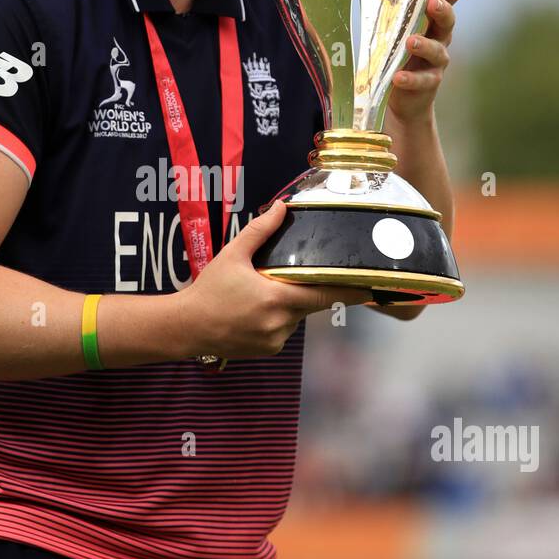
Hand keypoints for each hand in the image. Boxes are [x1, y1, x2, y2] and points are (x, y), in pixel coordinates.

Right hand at [174, 200, 369, 360]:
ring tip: (257, 297)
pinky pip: (283, 331)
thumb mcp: (232, 255)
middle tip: (284, 280)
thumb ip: (260, 231)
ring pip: (295, 318)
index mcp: (277, 298)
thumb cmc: (209, 289)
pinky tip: (253, 313)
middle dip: (304, 291)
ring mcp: (276, 340)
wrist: (186, 327)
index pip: (324, 295)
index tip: (371, 288)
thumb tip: (281, 207)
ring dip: (288, 306)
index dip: (350, 292)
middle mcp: (281, 323)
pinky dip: (276, 320)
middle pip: (309, 304)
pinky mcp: (269, 350)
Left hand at [387, 0, 468, 125]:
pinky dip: (410, 78)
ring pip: (437, 51)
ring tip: (411, 42)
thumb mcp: (397, 32)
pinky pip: (421, 80)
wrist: (406, 99)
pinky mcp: (428, 84)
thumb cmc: (400, 57)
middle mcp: (439, 39)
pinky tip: (398, 77)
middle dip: (443, 11)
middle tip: (433, 2)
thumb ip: (392, 13)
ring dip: (425, 45)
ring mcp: (435, 63)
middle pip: (448, 22)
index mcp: (432, 22)